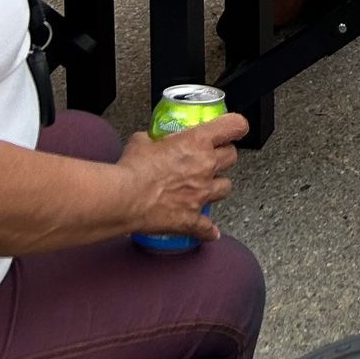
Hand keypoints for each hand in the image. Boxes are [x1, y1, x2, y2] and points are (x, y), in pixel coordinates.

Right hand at [118, 113, 247, 239]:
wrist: (123, 198)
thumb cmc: (132, 168)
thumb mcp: (143, 140)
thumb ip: (155, 139)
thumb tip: (151, 142)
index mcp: (197, 142)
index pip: (234, 126)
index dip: (236, 126)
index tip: (234, 129)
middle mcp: (206, 166)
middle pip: (232, 157)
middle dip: (223, 156)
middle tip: (212, 158)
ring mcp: (201, 194)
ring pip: (226, 187)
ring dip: (217, 186)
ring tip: (206, 187)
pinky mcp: (192, 219)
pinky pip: (208, 227)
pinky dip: (208, 230)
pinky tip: (210, 232)